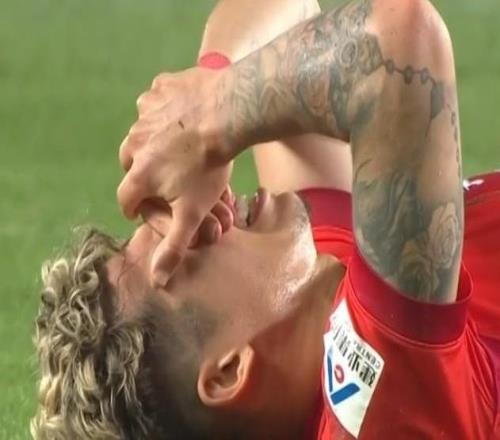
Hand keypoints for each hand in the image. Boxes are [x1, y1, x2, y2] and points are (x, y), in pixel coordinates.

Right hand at [117, 68, 232, 286]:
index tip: (146, 211)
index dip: (139, 209)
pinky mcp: (161, 87)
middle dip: (150, 176)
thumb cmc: (209, 167)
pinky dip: (167, 111)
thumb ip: (175, 246)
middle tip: (169, 178)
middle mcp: (133, 142)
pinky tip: (186, 115)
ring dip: (158, 143)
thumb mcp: (193, 211)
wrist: (227, 110)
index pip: (127, 201)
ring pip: (144, 133)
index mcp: (137, 174)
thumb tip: (157, 282)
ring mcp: (145, 112)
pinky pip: (157, 102)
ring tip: (181, 148)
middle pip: (133, 166)